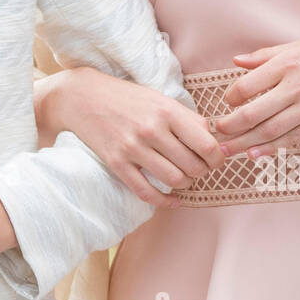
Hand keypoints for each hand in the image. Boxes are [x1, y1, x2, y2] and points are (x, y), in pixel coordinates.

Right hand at [45, 67, 228, 206]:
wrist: (83, 97)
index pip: (206, 145)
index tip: (215, 159)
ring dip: (185, 185)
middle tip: (198, 168)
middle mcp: (151, 130)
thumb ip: (188, 119)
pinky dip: (165, 202)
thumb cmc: (127, 98)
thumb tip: (215, 142)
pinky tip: (173, 200)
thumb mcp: (160, 99)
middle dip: (202, 172)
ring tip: (183, 178)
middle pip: (193, 167)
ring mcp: (132, 148)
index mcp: (167, 111)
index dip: (217, 158)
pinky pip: (147, 193)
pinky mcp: (116, 163)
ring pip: (174, 181)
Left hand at [214, 34, 299, 155]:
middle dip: (229, 126)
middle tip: (215, 133)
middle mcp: (296, 86)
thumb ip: (266, 55)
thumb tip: (236, 61)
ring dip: (243, 143)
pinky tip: (255, 155)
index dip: (230, 97)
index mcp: (287, 63)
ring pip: (269, 130)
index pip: (246, 85)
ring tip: (224, 150)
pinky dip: (271, 149)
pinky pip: (291, 139)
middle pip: (252, 112)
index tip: (225, 103)